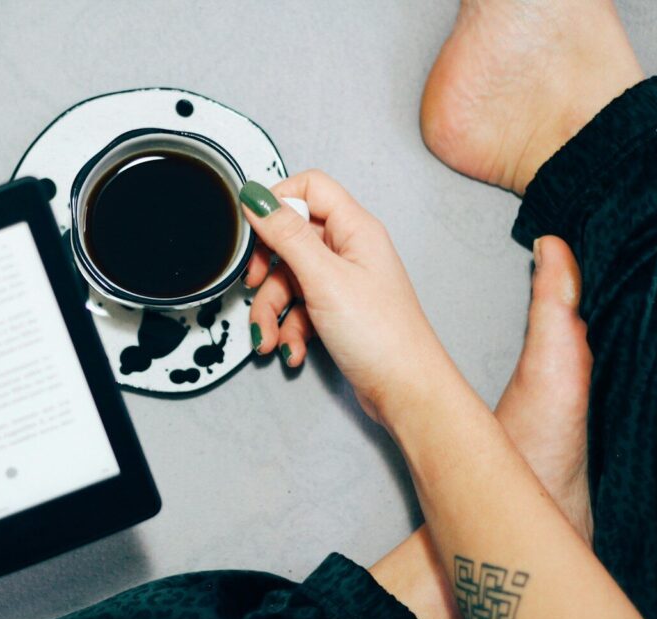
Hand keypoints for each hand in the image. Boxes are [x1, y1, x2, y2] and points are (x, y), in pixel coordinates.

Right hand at [242, 171, 456, 420]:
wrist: (406, 391)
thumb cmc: (381, 335)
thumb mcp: (323, 278)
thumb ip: (286, 235)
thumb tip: (256, 197)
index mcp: (355, 229)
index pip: (309, 188)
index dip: (276, 203)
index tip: (250, 229)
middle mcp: (349, 250)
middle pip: (289, 240)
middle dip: (266, 270)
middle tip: (253, 286)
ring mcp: (342, 282)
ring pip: (288, 280)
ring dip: (272, 312)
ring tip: (271, 339)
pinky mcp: (336, 312)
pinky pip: (298, 309)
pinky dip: (289, 330)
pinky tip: (293, 350)